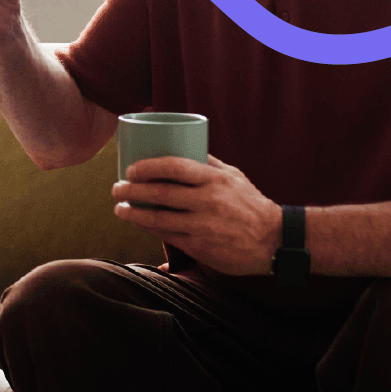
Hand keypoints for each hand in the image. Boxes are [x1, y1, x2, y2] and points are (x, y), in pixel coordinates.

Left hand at [112, 155, 281, 275]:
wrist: (274, 241)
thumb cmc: (250, 204)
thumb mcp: (233, 177)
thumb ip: (207, 163)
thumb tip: (180, 144)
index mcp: (214, 179)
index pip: (174, 167)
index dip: (147, 167)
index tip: (130, 169)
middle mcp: (208, 201)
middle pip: (160, 193)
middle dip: (131, 190)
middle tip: (116, 189)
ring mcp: (203, 226)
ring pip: (159, 218)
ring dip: (133, 214)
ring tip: (120, 209)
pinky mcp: (201, 247)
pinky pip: (168, 236)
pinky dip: (149, 229)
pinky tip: (139, 224)